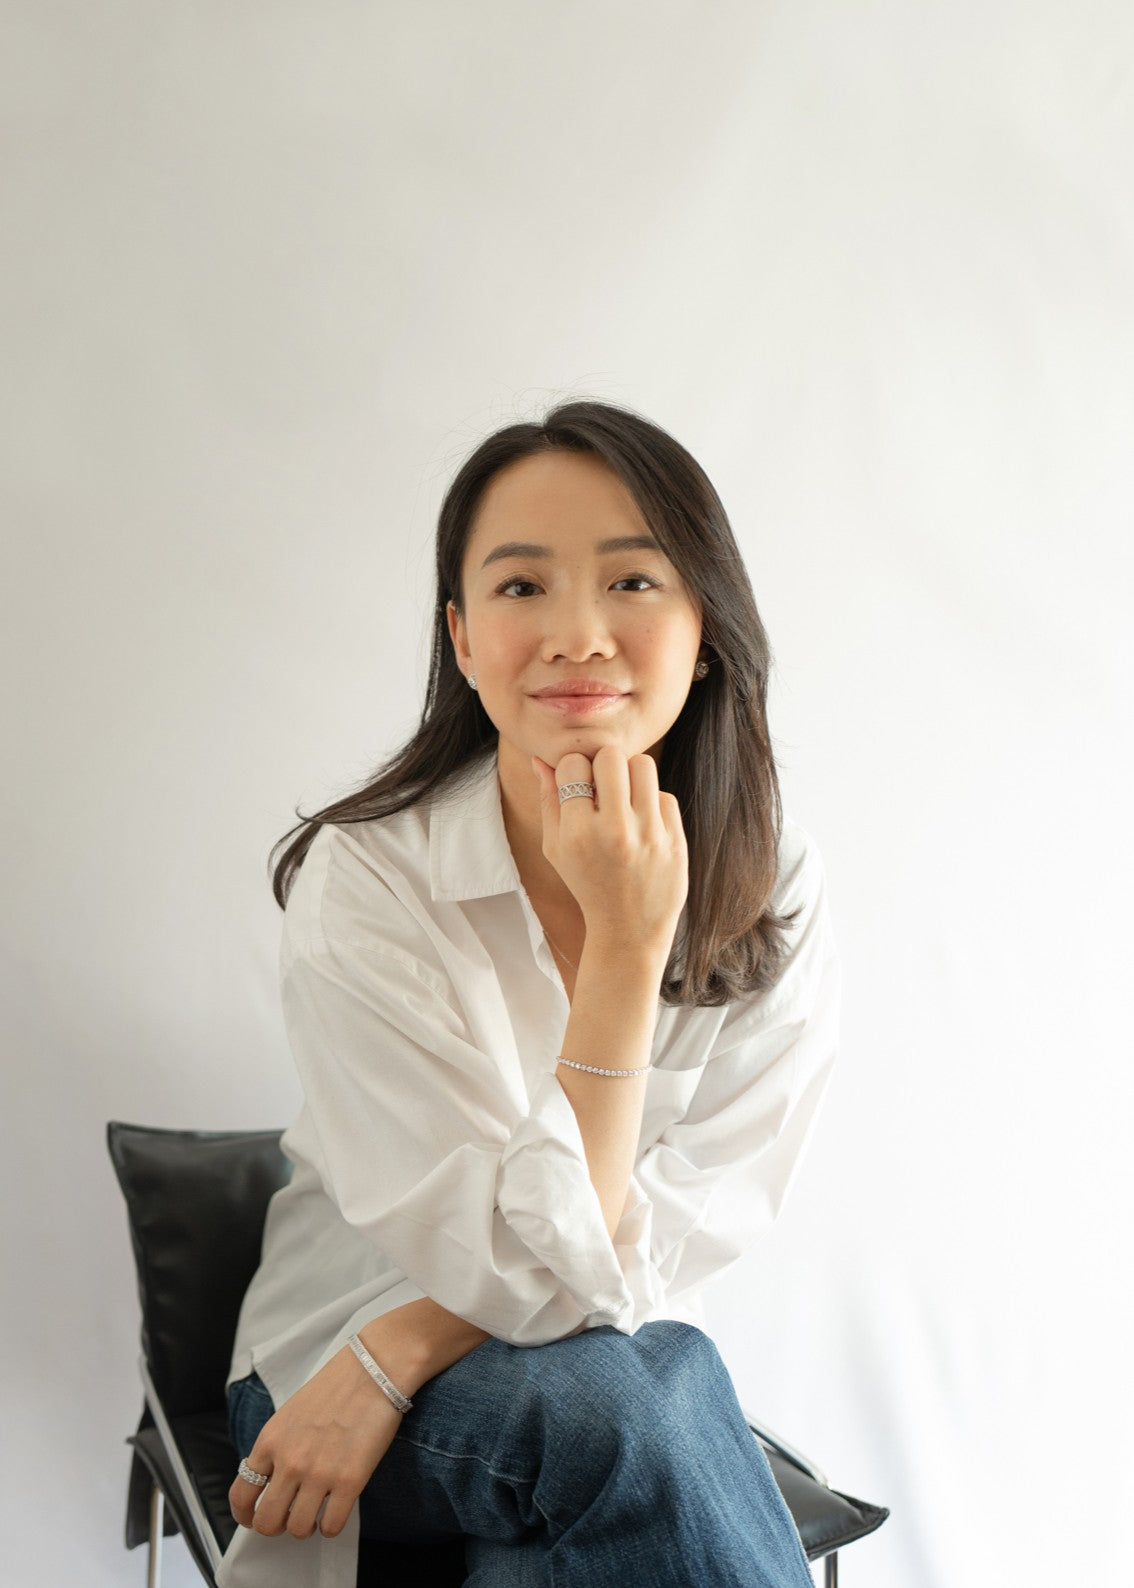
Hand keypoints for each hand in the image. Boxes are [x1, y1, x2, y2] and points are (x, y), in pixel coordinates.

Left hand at [228, 1344, 401, 1539]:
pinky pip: (331, 1526)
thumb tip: (273, 1479)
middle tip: (288, 1519)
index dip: (245, 1515)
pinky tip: (336, 1511)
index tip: (253, 1519)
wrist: (374, 1370)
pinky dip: (331, 1527)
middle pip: (266, 1521)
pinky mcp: (349, 1481)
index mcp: (271, 1440)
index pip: (241, 1494)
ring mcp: (319, 1473)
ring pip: (297, 1529)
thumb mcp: (291, 1413)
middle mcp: (289, 1461)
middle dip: (275, 1527)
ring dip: (305, 1528)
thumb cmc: (336, 1386)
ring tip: (315, 1515)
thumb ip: (278, 1446)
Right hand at [533, 745, 687, 957]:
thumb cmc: (586, 884)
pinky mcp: (675, 841)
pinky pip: (664, 794)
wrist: (628, 931)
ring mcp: (649, 836)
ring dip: (631, 776)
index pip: (573, 764)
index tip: (578, 787)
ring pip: (643, 765)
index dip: (573, 770)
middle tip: (603, 787)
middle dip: (603, 765)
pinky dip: (651, 804)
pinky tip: (642, 825)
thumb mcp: (556, 849)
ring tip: (624, 798)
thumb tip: (541, 759)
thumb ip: (549, 801)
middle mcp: (614, 831)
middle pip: (611, 756)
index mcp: (578, 833)